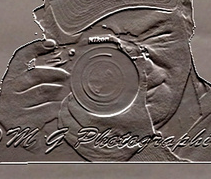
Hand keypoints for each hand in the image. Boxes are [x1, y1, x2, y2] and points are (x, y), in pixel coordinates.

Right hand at [0, 40, 72, 134]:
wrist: (13, 137)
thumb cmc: (24, 108)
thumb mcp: (23, 91)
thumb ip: (36, 78)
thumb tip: (56, 63)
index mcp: (10, 79)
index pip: (20, 57)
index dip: (34, 47)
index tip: (50, 43)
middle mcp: (10, 90)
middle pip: (36, 75)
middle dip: (55, 73)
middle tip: (67, 75)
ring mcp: (16, 105)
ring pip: (45, 92)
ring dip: (59, 92)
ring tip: (65, 92)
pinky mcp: (26, 120)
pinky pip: (49, 109)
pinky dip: (58, 107)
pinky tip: (60, 107)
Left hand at [55, 37, 156, 162]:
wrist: (147, 153)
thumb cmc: (141, 126)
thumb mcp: (139, 103)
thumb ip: (138, 80)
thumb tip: (136, 55)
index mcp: (103, 123)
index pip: (74, 109)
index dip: (71, 100)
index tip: (73, 95)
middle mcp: (94, 136)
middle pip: (68, 116)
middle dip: (67, 106)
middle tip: (70, 100)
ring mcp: (90, 146)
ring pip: (65, 128)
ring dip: (63, 116)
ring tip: (67, 108)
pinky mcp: (87, 154)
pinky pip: (68, 140)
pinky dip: (65, 129)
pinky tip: (67, 122)